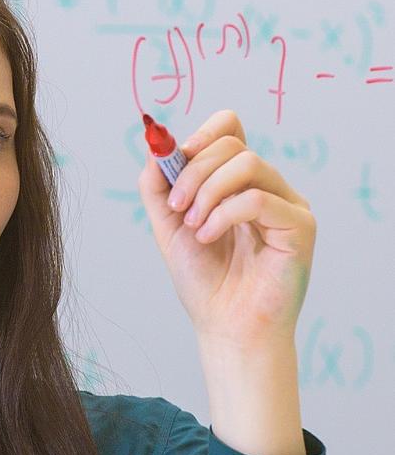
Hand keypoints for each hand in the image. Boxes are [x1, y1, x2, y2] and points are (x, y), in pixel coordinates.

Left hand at [137, 109, 315, 345]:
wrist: (224, 326)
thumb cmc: (203, 280)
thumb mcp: (167, 225)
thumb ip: (158, 186)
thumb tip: (154, 145)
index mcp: (237, 182)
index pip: (230, 128)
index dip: (202, 134)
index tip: (176, 157)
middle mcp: (266, 186)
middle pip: (232, 144)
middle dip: (193, 173)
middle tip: (177, 209)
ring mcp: (287, 204)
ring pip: (247, 163)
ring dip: (207, 193)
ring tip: (194, 227)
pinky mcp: (300, 226)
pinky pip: (258, 198)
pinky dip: (223, 215)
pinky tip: (208, 238)